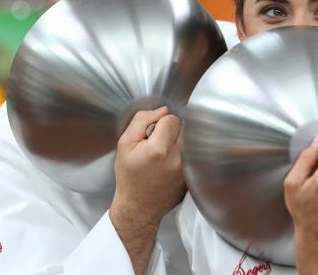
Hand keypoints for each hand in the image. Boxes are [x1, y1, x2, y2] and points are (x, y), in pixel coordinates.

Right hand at [109, 106, 186, 273]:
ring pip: (190, 139)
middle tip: (158, 142)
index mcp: (159, 149)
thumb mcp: (125, 144)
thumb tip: (162, 110)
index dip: (160, 122)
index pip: (171, 118)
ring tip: (165, 152)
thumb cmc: (129, 175)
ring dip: (179, 141)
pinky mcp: (193, 175)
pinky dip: (184, 154)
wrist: (139, 206)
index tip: (151, 133)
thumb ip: (141, 120)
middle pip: (184, 127)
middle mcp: (178, 158)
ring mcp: (188, 169)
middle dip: (171, 130)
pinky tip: (170, 163)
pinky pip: (193, 154)